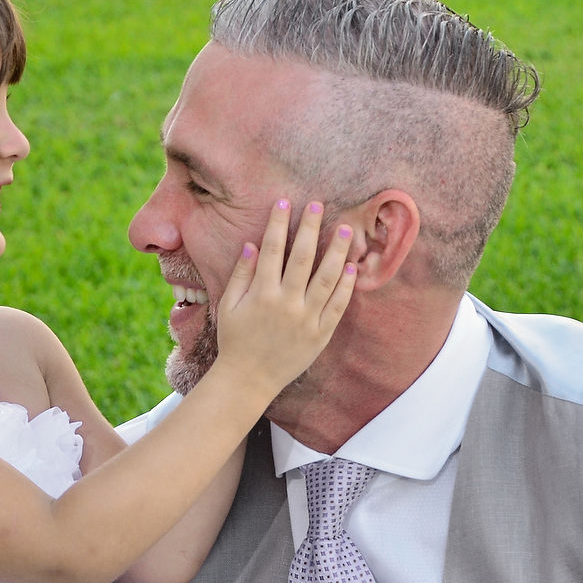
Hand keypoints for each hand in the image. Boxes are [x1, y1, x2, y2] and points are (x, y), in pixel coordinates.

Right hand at [212, 199, 356, 397]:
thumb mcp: (229, 306)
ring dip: (337, 252)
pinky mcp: (321, 334)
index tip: (284, 202)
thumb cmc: (235, 341)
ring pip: (327, 279)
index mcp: (262, 294)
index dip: (278, 224)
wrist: (249, 380)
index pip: (271, 250)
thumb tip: (252, 244)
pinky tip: (353, 266)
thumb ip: (241, 274)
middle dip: (310, 228)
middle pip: (302, 258)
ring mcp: (307, 319)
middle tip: (318, 204)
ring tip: (346, 230)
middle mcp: (286, 304)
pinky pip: (337, 306)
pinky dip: (346, 286)